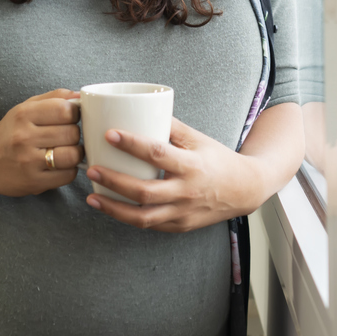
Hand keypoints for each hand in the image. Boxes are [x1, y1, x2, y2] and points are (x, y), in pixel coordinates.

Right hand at [0, 89, 82, 197]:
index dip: (74, 114)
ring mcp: (28, 162)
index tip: (69, 119)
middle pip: (72, 133)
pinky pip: (68, 176)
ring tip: (66, 151)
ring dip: (75, 154)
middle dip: (74, 135)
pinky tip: (58, 166)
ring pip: (73, 155)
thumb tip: (81, 96)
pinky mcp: (34, 183)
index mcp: (24, 114)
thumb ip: (55, 98)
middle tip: (65, 137)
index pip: (66, 110)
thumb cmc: (10, 132)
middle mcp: (24, 137)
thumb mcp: (26, 107)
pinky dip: (69, 170)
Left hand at [85, 117, 263, 232]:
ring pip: (143, 217)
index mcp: (193, 165)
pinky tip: (111, 208)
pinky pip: (150, 225)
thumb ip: (171, 127)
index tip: (110, 134)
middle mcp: (187, 192)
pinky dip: (128, 218)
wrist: (245, 190)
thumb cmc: (218, 160)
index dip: (133, 144)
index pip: (158, 154)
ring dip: (113, 208)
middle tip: (91, 168)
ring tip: (92, 196)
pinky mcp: (180, 226)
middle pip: (145, 192)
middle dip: (114, 181)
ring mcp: (183, 213)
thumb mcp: (199, 139)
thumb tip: (141, 109)